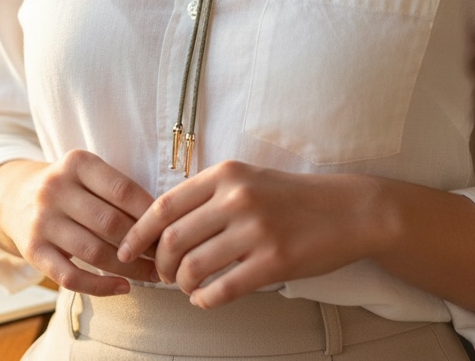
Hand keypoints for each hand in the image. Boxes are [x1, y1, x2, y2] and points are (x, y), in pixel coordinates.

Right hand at [0, 150, 158, 295]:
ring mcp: (41, 220)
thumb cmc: (70, 189)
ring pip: (94, 251)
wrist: (15, 198)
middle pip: (111, 223)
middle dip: (144, 244)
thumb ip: (119, 191)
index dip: (151, 214)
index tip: (171, 230)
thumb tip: (166, 223)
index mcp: (76, 163)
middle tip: (167, 258)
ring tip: (153, 275)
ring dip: (130, 269)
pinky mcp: (31, 250)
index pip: (123, 190)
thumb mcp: (88, 174)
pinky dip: (100, 286)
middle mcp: (54, 188)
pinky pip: (70, 275)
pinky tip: (123, 288)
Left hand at [117, 161, 391, 308]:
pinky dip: (205, 300)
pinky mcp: (274, 261)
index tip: (125, 250)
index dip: (138, 232)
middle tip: (162, 275)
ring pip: (194, 266)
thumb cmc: (292, 197)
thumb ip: (209, 194)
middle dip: (159, 264)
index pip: (164, 205)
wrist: (349, 210)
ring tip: (186, 287)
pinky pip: (223, 289)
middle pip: (173, 239)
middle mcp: (237, 199)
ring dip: (181, 284)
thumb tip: (163, 223)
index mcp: (226, 174)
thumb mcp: (248, 178)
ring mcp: (256, 230)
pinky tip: (205, 300)